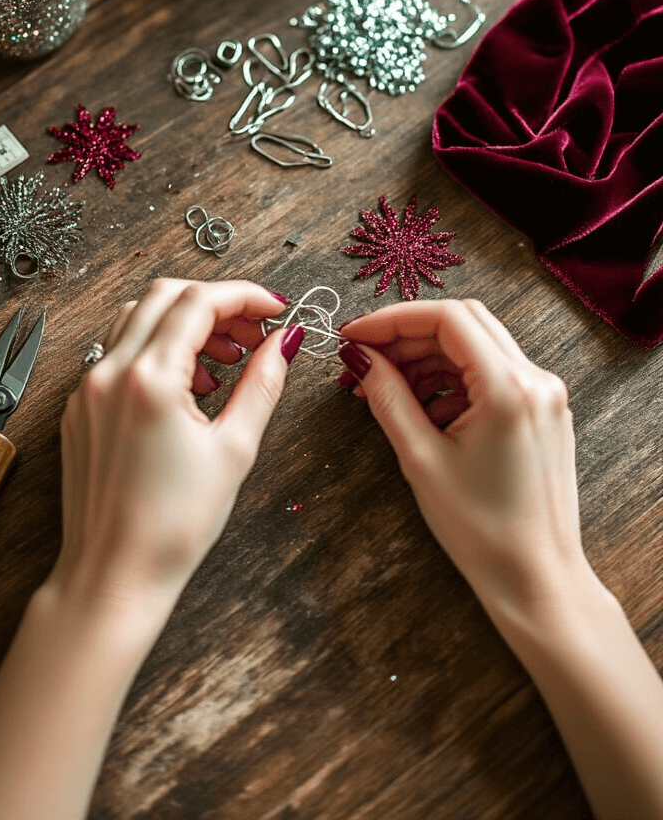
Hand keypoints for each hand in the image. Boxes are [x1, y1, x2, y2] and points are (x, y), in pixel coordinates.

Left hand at [47, 278, 300, 622]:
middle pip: (165, 296)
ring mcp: (88, 388)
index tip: (276, 311)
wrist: (113, 576)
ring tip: (224, 364)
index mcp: (149, 378)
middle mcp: (110, 372)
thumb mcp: (234, 449)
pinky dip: (156, 350)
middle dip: (216, 304)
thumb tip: (286, 342)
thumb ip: (263, 383)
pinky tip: (187, 388)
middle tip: (254, 334)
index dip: (246, 297)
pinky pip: (118, 352)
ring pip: (137, 318)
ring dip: (185, 324)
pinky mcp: (80, 408)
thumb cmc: (173, 525)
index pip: (200, 301)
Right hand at [339, 300, 591, 627]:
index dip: (393, 319)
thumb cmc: (483, 532)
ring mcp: (545, 394)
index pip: (447, 318)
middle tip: (364, 358)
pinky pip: (491, 374)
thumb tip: (360, 358)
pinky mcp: (543, 412)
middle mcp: (536, 379)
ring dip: (427, 358)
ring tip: (383, 389)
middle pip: (463, 323)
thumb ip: (388, 398)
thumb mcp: (422, 459)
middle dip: (408, 335)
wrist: (538, 581)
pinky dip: (452, 380)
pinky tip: (420, 409)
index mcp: (510, 387)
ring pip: (476, 346)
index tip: (354, 335)